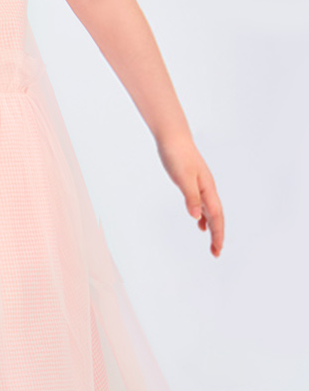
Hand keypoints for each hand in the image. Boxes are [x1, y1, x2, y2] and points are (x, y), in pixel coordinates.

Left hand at [157, 133, 224, 256]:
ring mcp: (201, 186)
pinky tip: (199, 224)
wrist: (173, 137)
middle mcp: (208, 189)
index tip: (217, 250)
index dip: (218, 234)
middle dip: (218, 235)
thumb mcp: (182, 178)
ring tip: (211, 243)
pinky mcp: (193, 182)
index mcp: (207, 189)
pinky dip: (203, 216)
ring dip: (212, 227)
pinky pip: (202, 204)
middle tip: (216, 253)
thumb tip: (196, 218)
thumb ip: (190, 197)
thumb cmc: (177, 156)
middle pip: (217, 216)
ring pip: (210, 211)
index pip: (216, 216)